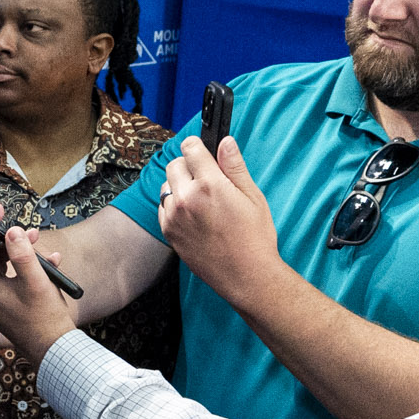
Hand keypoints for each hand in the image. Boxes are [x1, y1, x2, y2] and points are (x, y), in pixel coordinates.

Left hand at [0, 218, 77, 367]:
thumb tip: (11, 230)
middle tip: (6, 213)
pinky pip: (10, 274)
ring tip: (38, 238)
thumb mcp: (35, 281)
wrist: (52, 350)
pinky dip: (25, 264)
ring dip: (17, 247)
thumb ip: (22, 253)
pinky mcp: (4, 301)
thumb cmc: (43, 318)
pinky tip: (49, 261)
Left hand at [158, 136, 282, 306]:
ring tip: (201, 199)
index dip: (198, 146)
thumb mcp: (252, 197)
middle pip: (174, 164)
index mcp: (209, 185)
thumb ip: (234, 166)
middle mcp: (186, 198)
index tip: (203, 151)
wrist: (246, 276)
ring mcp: (174, 216)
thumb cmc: (255, 238)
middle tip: (207, 178)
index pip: (190, 148)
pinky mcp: (169, 232)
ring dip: (179, 185)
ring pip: (167, 185)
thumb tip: (225, 141)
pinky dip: (174, 205)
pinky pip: (163, 207)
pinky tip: (193, 215)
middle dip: (189, 165)